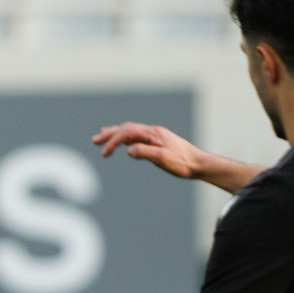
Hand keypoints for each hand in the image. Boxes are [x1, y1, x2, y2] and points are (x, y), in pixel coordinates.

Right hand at [92, 122, 208, 179]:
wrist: (198, 163)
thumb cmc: (182, 162)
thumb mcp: (162, 159)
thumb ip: (144, 152)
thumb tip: (128, 150)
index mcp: (153, 134)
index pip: (127, 133)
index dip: (113, 141)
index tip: (104, 153)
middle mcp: (153, 132)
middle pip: (126, 128)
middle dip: (109, 134)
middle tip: (94, 140)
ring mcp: (155, 136)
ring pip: (131, 131)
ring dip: (116, 134)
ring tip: (103, 136)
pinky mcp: (157, 142)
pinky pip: (137, 136)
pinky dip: (126, 138)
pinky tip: (123, 143)